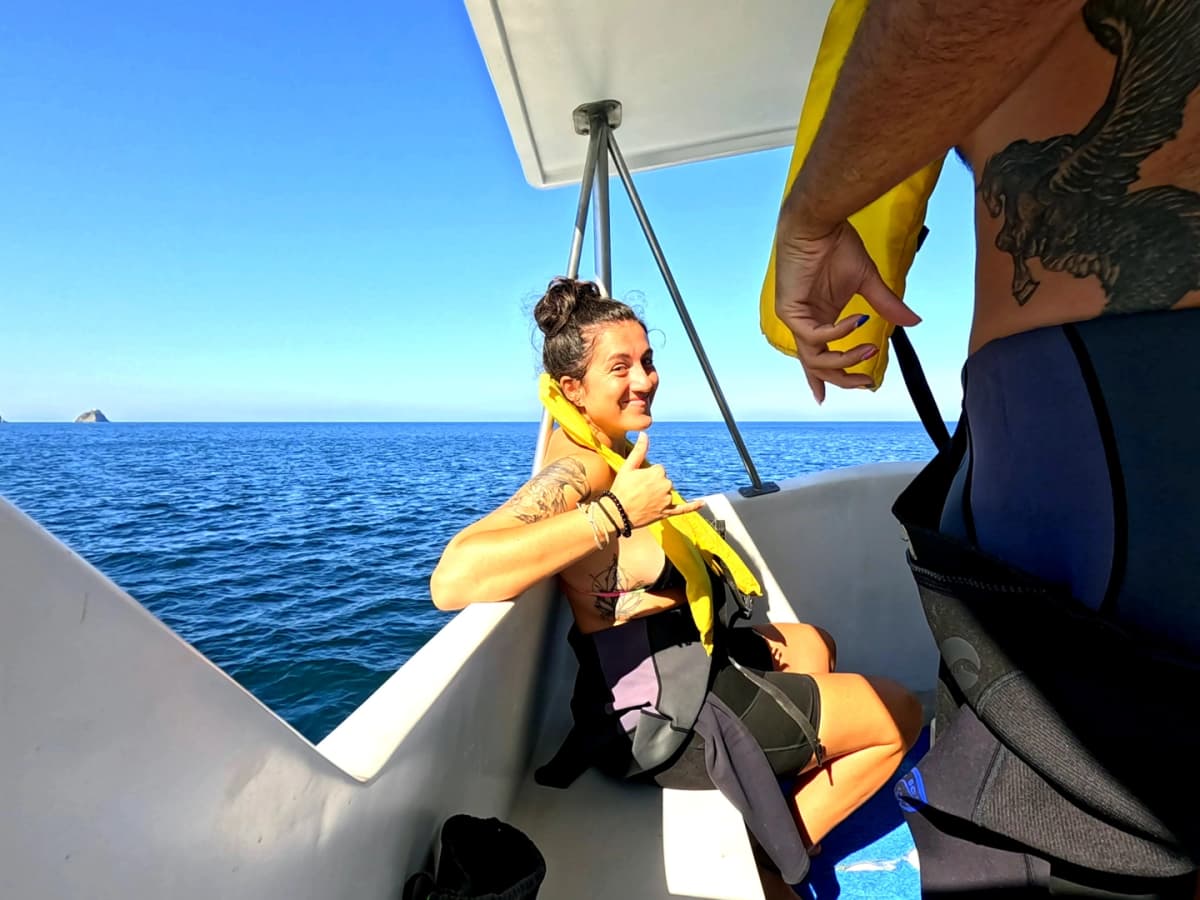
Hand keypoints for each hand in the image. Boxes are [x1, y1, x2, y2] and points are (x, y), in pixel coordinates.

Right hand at [608, 433, 703, 527]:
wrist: (617, 513)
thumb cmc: (621, 488)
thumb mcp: (628, 467)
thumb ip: (639, 450)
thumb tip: (644, 434)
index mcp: (658, 472)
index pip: (659, 470)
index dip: (647, 475)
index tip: (637, 481)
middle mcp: (666, 485)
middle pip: (664, 481)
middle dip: (653, 485)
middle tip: (638, 492)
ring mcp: (667, 500)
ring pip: (667, 493)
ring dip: (659, 496)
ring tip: (643, 501)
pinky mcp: (667, 512)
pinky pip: (683, 509)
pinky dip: (693, 507)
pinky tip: (702, 504)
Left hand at [774, 216, 920, 403]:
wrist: (820, 222)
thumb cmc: (837, 246)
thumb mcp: (868, 282)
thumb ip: (886, 305)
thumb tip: (915, 322)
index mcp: (819, 318)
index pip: (817, 356)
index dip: (820, 379)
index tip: (823, 399)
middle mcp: (805, 322)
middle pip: (817, 365)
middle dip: (842, 379)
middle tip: (865, 382)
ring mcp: (795, 317)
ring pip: (814, 358)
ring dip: (844, 359)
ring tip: (869, 351)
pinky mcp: (790, 310)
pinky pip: (815, 335)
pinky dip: (839, 333)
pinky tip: (857, 321)